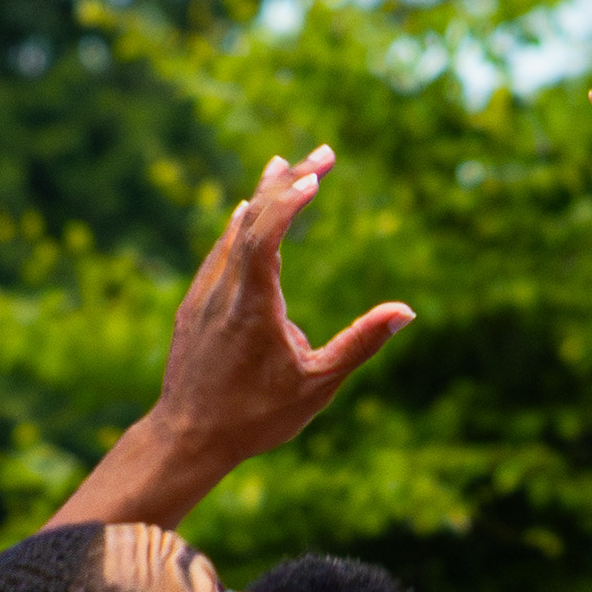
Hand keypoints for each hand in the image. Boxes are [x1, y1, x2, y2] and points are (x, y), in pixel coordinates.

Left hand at [151, 148, 415, 468]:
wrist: (185, 440)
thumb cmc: (255, 417)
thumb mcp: (317, 386)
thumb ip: (361, 343)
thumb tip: (406, 311)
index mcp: (252, 307)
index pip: (265, 237)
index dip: (288, 201)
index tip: (316, 175)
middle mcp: (223, 292)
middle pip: (251, 221)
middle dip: (288, 183)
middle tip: (325, 152)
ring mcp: (204, 297)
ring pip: (232, 233)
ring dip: (261, 196)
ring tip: (286, 164)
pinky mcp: (193, 306)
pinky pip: (218, 252)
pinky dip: (238, 224)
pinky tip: (244, 211)